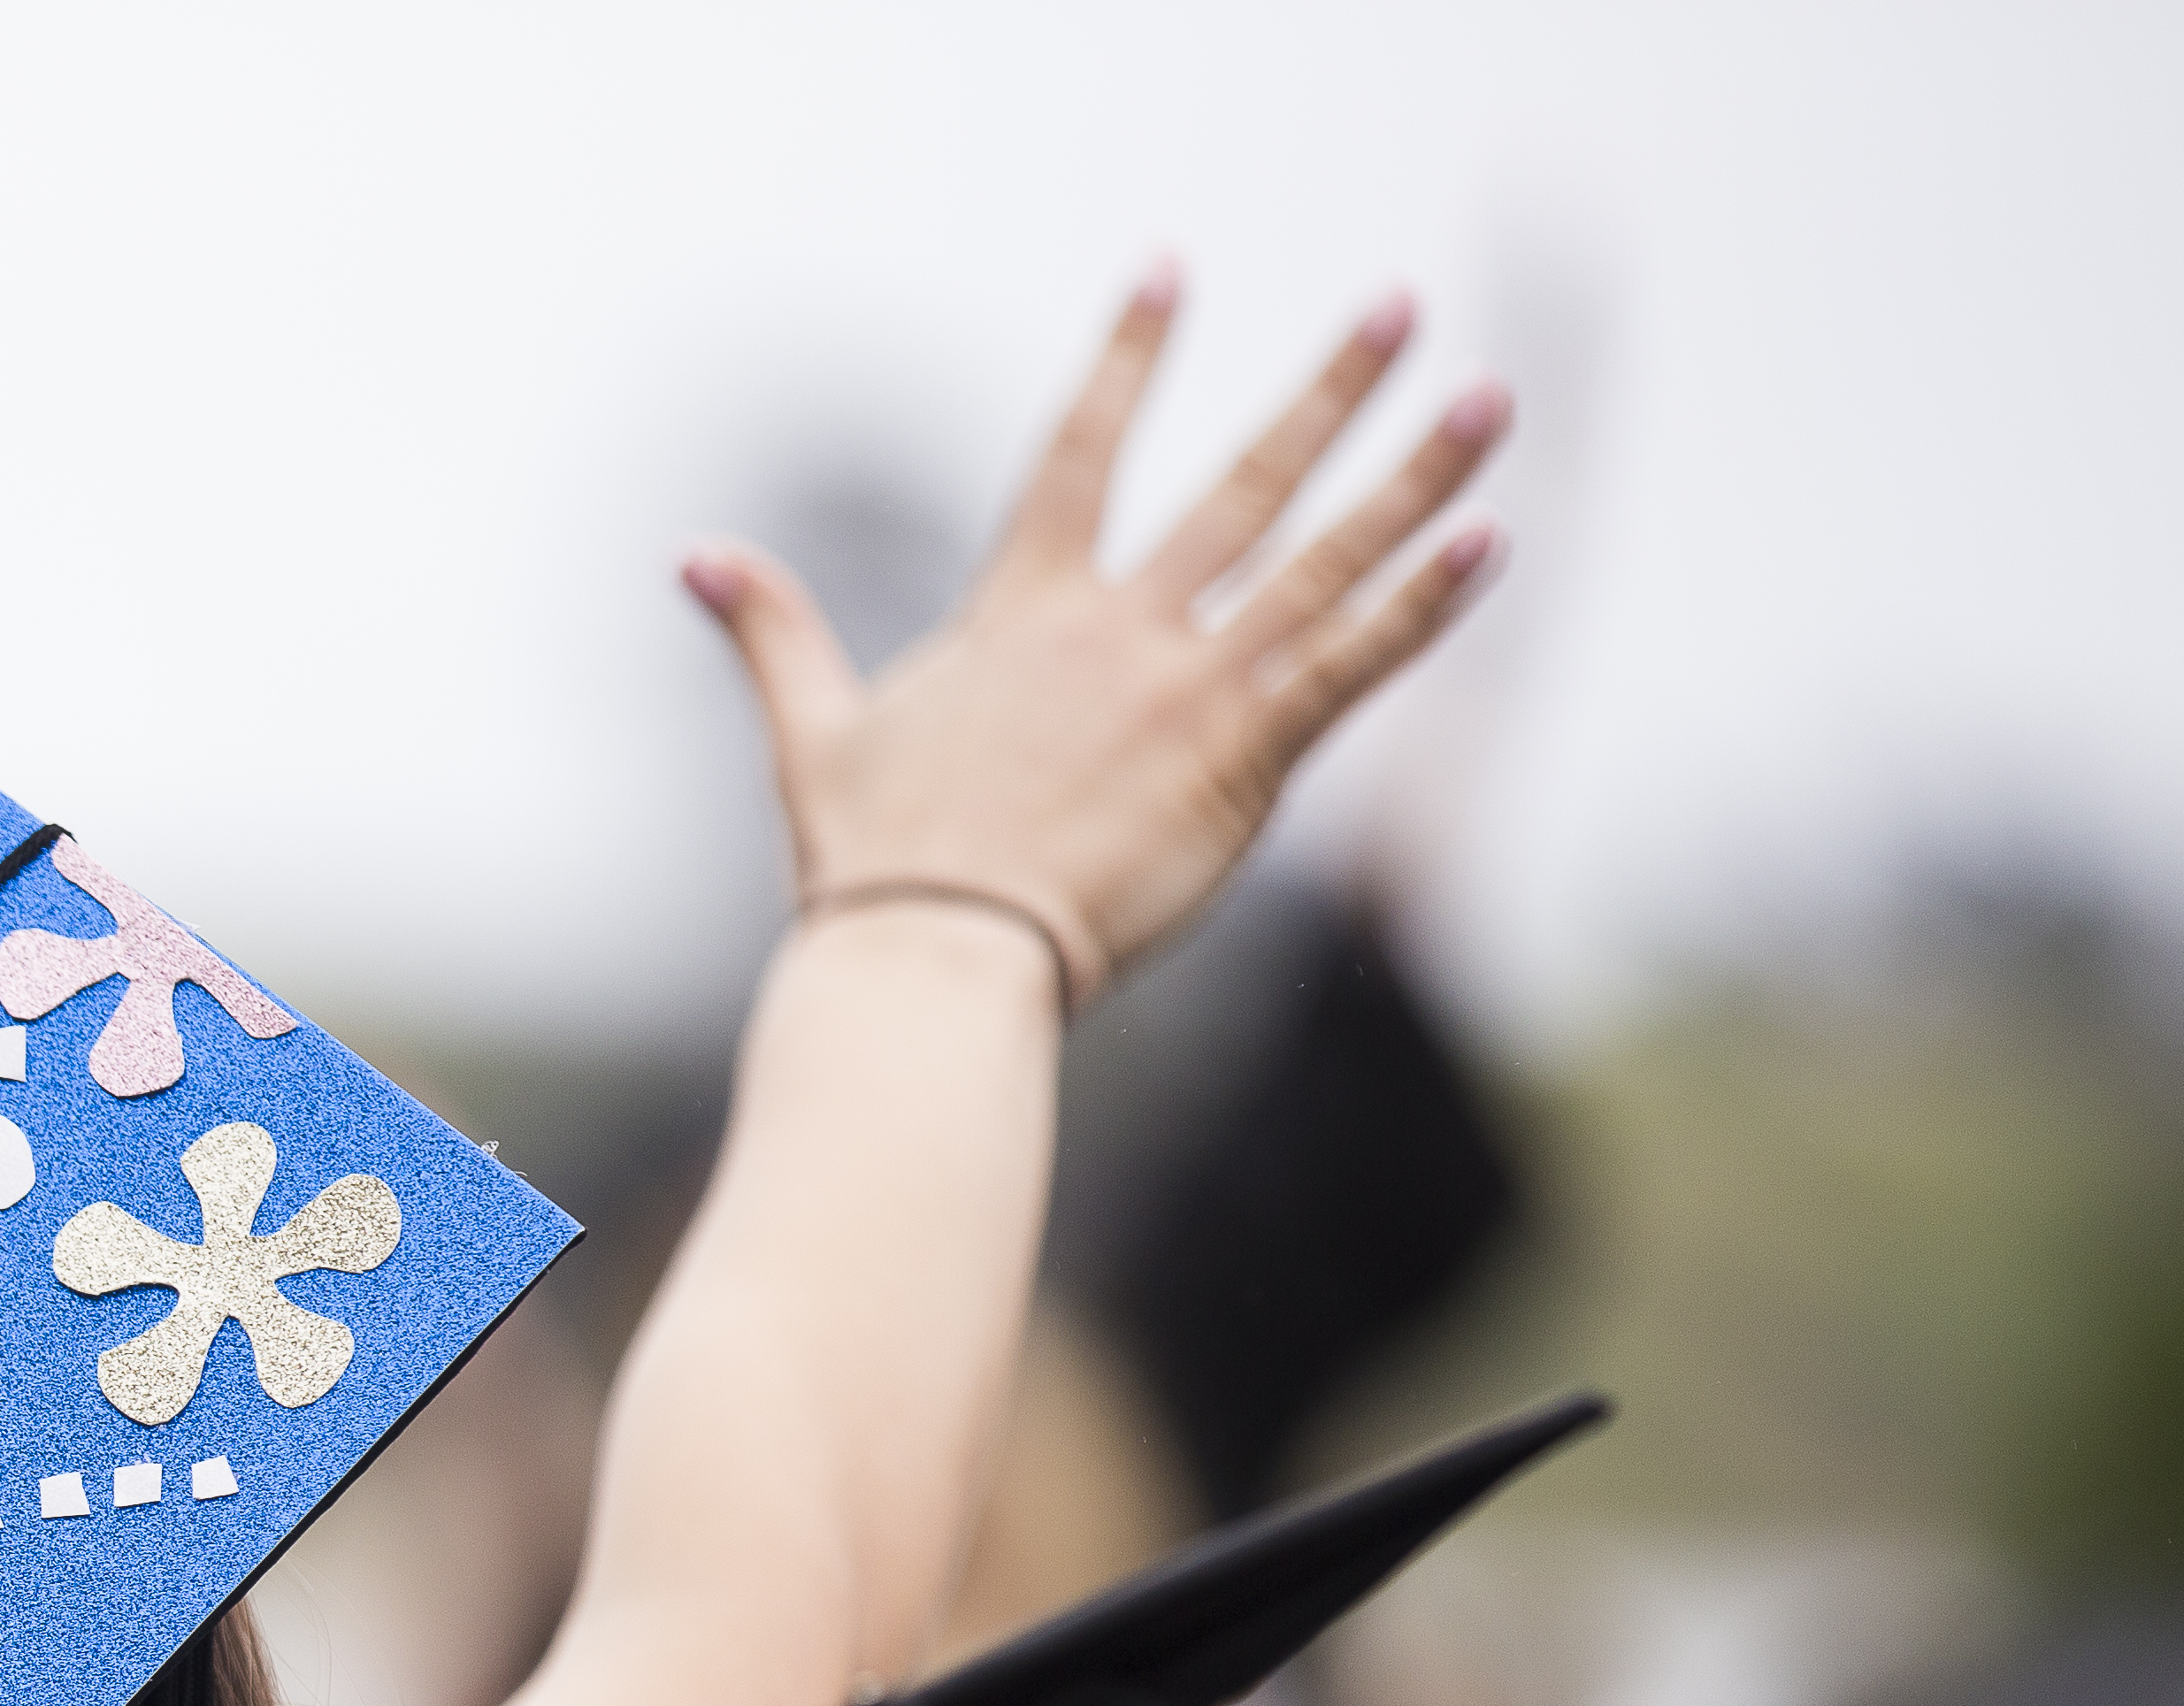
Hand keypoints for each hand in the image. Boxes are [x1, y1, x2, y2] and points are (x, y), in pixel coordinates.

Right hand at [691, 269, 1509, 1006]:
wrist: (934, 956)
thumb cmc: (871, 862)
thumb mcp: (809, 731)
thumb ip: (769, 633)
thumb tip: (694, 558)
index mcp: (1023, 613)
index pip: (1081, 450)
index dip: (1127, 356)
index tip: (1168, 273)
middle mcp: (1119, 629)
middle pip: (1245, 482)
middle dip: (1329, 391)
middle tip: (1398, 307)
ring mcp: (1187, 687)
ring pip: (1323, 558)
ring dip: (1417, 476)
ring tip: (1489, 400)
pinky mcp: (1239, 759)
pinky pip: (1348, 664)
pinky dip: (1422, 605)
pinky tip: (1489, 540)